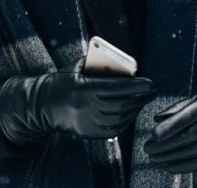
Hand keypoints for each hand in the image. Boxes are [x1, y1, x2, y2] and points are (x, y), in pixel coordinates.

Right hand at [0, 60, 156, 143]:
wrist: (44, 105)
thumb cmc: (64, 81)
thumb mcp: (77, 66)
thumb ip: (98, 62)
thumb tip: (123, 64)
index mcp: (84, 88)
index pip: (117, 88)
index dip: (136, 86)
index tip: (150, 82)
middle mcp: (86, 107)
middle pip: (122, 104)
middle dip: (141, 98)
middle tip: (152, 90)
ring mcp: (88, 123)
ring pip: (120, 118)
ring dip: (136, 109)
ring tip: (144, 99)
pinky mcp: (89, 133)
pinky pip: (114, 129)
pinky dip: (126, 120)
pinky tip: (132, 111)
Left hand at [143, 86, 196, 173]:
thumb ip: (176, 109)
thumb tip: (156, 119)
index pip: (188, 116)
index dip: (171, 126)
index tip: (154, 134)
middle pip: (189, 136)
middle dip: (165, 144)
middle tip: (147, 148)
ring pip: (194, 151)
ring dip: (171, 157)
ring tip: (153, 158)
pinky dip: (184, 167)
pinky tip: (169, 167)